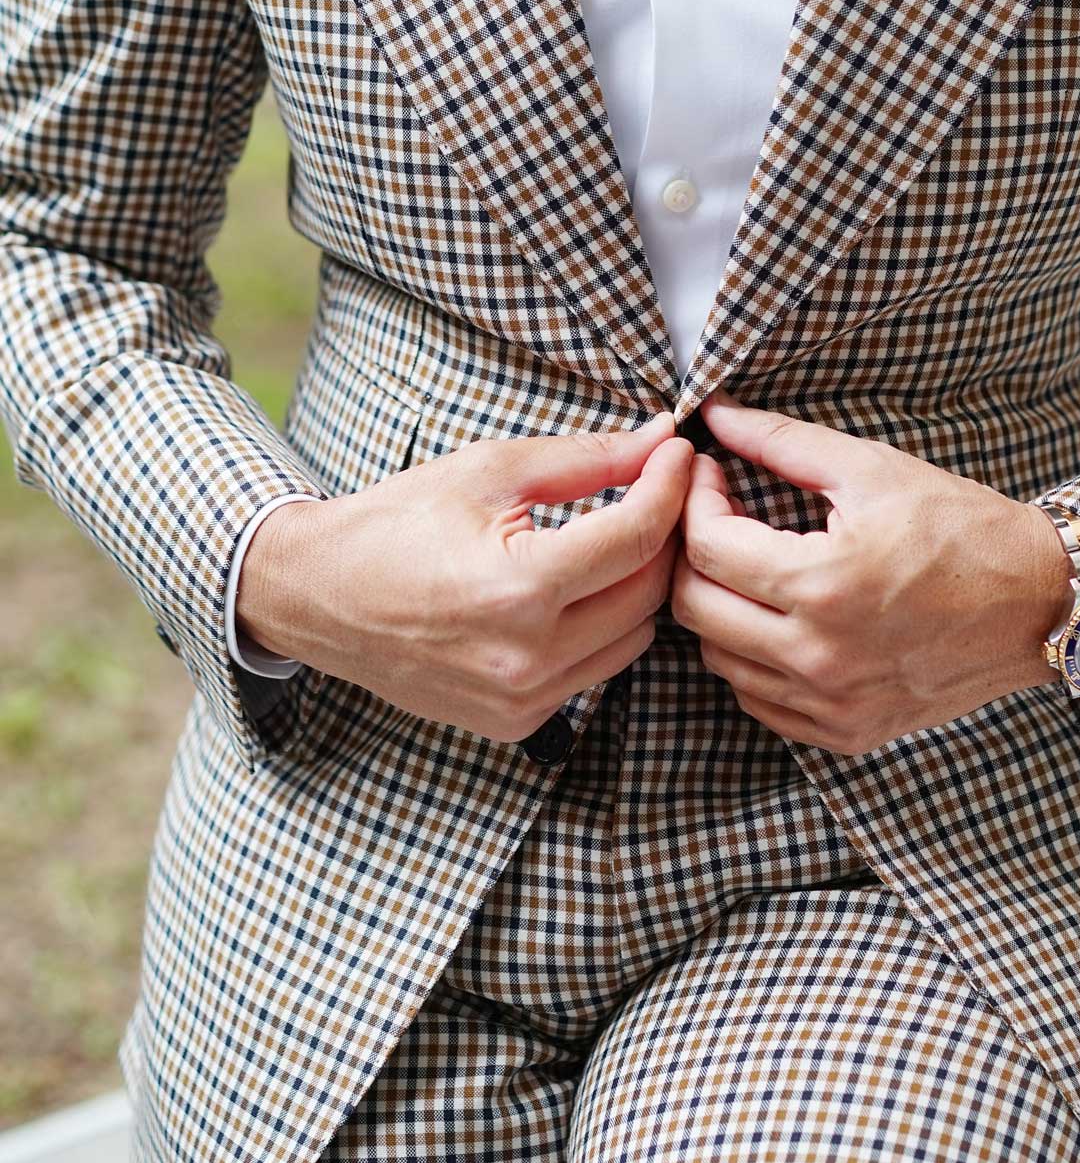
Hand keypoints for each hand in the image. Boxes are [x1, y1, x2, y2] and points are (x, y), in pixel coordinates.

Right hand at [236, 410, 692, 740]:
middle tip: (656, 489)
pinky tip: (577, 591)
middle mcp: (527, 657)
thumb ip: (586, 458)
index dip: (669, 485)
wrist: (319, 595)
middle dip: (662, 533)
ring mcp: (523, 700)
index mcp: (519, 588)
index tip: (678, 453)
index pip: (637, 536)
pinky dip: (602, 627)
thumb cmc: (397, 523)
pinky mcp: (517, 723)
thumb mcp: (490, 471)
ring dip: (637, 584)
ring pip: (635, 636)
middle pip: (650, 590)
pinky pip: (596, 670)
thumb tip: (659, 440)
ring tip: (616, 538)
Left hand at [667, 390, 1072, 753]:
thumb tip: (714, 414)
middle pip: (694, 608)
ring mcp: (831, 703)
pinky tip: (776, 619)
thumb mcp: (873, 470)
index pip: (707, 548)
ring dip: (717, 606)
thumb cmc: (962, 528)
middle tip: (718, 518)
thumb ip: (782, 442)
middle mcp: (820, 656)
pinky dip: (749, 658)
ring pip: (718, 659)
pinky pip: (758, 700)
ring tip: (748, 566)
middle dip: (691, 554)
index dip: (694, 502)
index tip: (711, 476)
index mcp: (824, 585)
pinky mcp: (846, 732)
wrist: (1039, 604)